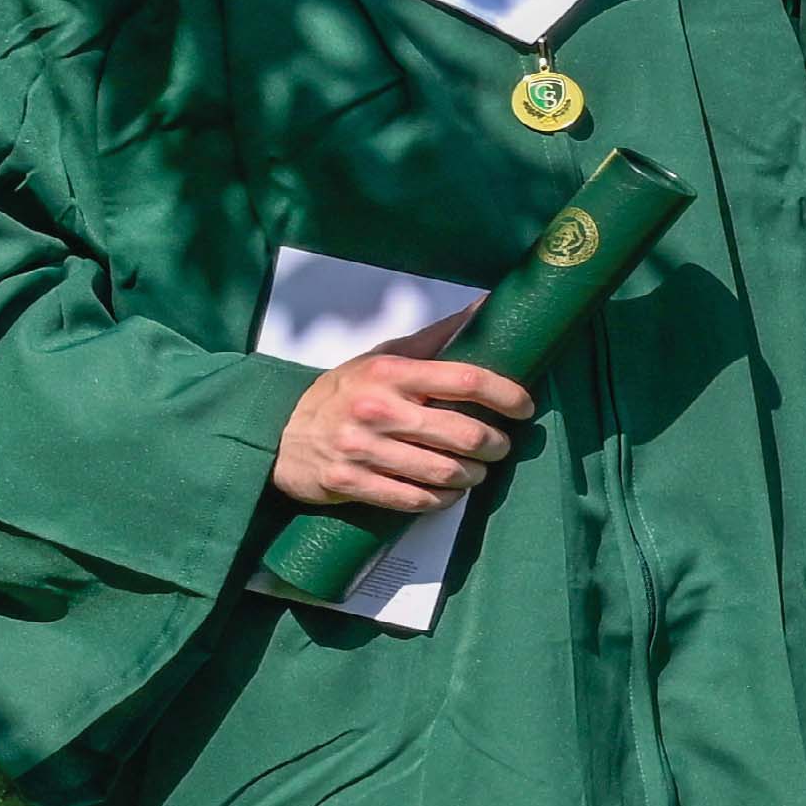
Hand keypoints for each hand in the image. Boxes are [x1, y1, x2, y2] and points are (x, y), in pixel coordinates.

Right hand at [271, 348, 531, 518]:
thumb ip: (437, 338)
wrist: (281, 432)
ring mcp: (362, 449)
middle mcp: (377, 409)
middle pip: (464, 433)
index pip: (466, 379)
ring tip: (478, 470)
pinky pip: (414, 499)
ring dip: (473, 475)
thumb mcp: (383, 357)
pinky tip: (449, 492)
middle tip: (500, 445)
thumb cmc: (344, 392)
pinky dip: (442, 500)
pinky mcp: (351, 483)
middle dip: (495, 444)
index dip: (506, 395)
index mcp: (390, 373)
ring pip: (444, 471)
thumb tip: (489, 305)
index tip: (523, 406)